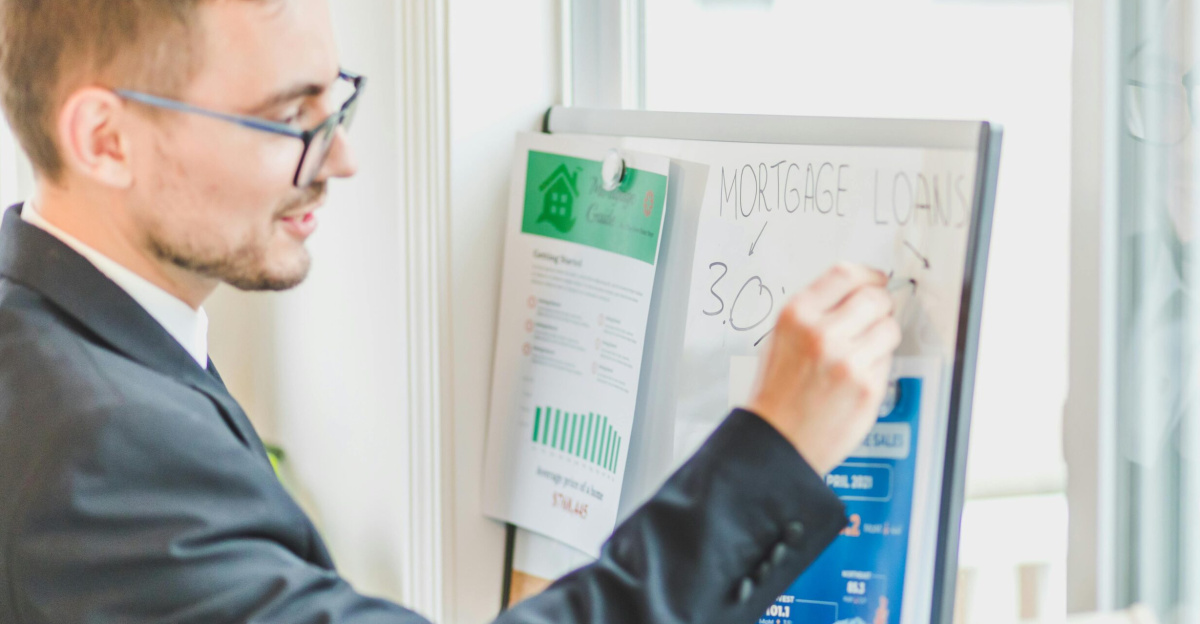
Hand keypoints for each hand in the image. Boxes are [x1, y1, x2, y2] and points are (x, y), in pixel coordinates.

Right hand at [747, 263, 900, 474]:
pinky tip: (859, 375)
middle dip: (880, 303)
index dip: (869, 274)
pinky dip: (879, 364)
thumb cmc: (778, 391)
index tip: (877, 279)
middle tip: (876, 314)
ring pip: (889, 327)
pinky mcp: (868, 387)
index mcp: (796, 315)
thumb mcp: (781, 337)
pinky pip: (888, 360)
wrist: (778, 439)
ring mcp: (848, 361)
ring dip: (883, 334)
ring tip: (865, 348)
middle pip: (874, 297)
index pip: (845, 274)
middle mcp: (822, 333)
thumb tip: (856, 292)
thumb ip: (816, 312)